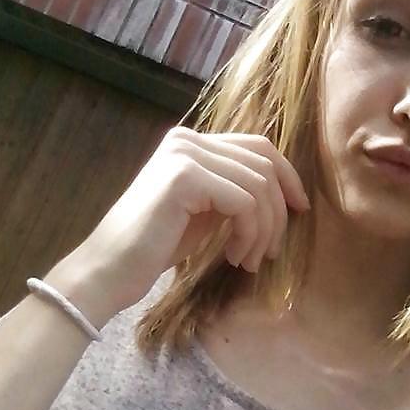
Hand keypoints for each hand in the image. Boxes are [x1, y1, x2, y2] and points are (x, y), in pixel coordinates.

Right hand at [47, 126, 309, 324]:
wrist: (110, 270)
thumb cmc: (155, 247)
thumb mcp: (204, 213)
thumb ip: (233, 192)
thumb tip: (282, 193)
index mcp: (191, 142)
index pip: (258, 146)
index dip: (287, 177)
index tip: (299, 211)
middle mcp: (187, 139)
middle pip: (264, 162)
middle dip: (278, 211)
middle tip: (269, 251)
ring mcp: (185, 154)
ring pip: (259, 185)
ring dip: (263, 230)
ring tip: (248, 260)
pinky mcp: (185, 176)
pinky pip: (244, 202)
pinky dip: (249, 234)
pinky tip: (234, 257)